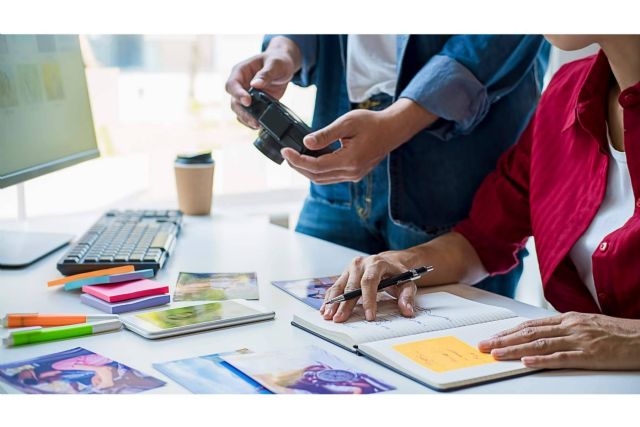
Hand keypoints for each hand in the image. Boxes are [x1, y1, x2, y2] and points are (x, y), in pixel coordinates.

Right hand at [225, 37, 300, 128]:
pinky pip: (249, 115)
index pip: (232, 84)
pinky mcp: (255, 104)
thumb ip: (266, 73)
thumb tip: (255, 85)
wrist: (285, 66)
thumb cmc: (278, 60)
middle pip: (234, 102)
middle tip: (254, 121)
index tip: (248, 101)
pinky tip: (261, 126)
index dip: (237, 94)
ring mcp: (246, 95)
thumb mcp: (275, 64)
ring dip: (247, 119)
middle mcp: (240, 85)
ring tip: (258, 125)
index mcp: (240, 71)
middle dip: (242, 112)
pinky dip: (253, 121)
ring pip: (240, 111)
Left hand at [281, 98, 437, 183]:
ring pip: (323, 179)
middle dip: (298, 167)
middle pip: (316, 177)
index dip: (297, 160)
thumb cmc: (371, 123)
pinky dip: (318, 170)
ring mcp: (354, 176)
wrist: (392, 130)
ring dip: (307, 170)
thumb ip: (325, 134)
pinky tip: (311, 159)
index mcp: (350, 160)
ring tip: (295, 157)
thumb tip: (306, 142)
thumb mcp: (346, 123)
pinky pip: (331, 177)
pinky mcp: (354, 174)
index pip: (315, 166)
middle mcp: (351, 173)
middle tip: (287, 154)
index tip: (285, 151)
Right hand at [319, 254, 415, 322]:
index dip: (369, 299)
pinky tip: (325, 309)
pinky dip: (330, 299)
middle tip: (340, 319)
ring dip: (333, 302)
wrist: (388, 261)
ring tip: (328, 316)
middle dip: (345, 304)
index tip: (369, 316)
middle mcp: (361, 264)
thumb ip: (407, 296)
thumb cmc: (397, 273)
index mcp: (376, 263)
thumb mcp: (407, 282)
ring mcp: (350, 268)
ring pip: (340, 286)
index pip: (370, 281)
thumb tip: (407, 311)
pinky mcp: (344, 274)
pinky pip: (335, 287)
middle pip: (351, 286)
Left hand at [478, 312, 639, 369]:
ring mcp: (579, 340)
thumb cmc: (618, 332)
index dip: (509, 331)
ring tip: (496, 354)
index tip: (492, 337)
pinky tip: (526, 362)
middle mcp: (569, 327)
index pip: (531, 325)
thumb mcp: (587, 324)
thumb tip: (542, 333)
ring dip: (514, 350)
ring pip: (539, 345)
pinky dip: (541, 360)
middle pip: (529, 333)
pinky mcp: (590, 356)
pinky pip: (561, 358)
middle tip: (484, 346)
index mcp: (568, 319)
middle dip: (503, 340)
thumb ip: (564, 328)